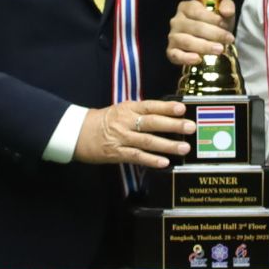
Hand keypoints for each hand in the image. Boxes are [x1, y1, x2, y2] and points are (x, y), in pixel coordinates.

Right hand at [73, 99, 193, 168]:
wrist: (77, 132)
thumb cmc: (103, 121)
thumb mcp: (121, 110)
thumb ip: (140, 112)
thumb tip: (165, 114)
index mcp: (128, 108)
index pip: (150, 106)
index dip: (166, 107)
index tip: (182, 108)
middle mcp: (126, 121)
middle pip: (152, 122)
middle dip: (173, 125)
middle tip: (190, 127)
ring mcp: (121, 138)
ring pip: (147, 141)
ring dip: (167, 144)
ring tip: (184, 147)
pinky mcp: (116, 153)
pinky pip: (136, 156)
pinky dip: (151, 160)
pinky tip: (164, 162)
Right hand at [167, 0, 234, 71]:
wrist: (209, 39)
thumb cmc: (215, 22)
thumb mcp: (222, 11)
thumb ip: (227, 6)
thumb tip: (227, 12)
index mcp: (186, 7)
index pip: (197, 11)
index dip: (212, 18)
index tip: (226, 25)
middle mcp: (176, 21)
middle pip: (195, 27)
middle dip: (214, 34)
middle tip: (229, 39)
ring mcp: (172, 36)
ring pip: (186, 41)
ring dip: (204, 46)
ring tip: (220, 49)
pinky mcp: (171, 51)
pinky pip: (175, 55)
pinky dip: (185, 58)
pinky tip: (198, 59)